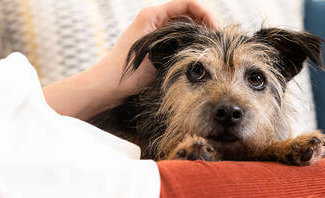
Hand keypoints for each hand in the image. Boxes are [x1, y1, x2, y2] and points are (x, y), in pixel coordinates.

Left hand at [43, 0, 216, 119]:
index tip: (217, 30)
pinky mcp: (155, 43)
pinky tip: (198, 55)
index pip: (188, 3)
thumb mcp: (156, 57)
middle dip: (207, 23)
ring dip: (200, 33)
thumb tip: (206, 42)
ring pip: (186, 25)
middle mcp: (154, 19)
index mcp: (152, 15)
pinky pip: (179, 37)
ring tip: (212, 48)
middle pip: (189, 12)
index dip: (207, 13)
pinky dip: (191, 42)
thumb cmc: (125, 73)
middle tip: (219, 41)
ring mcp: (155, 31)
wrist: (105, 87)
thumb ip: (180, 45)